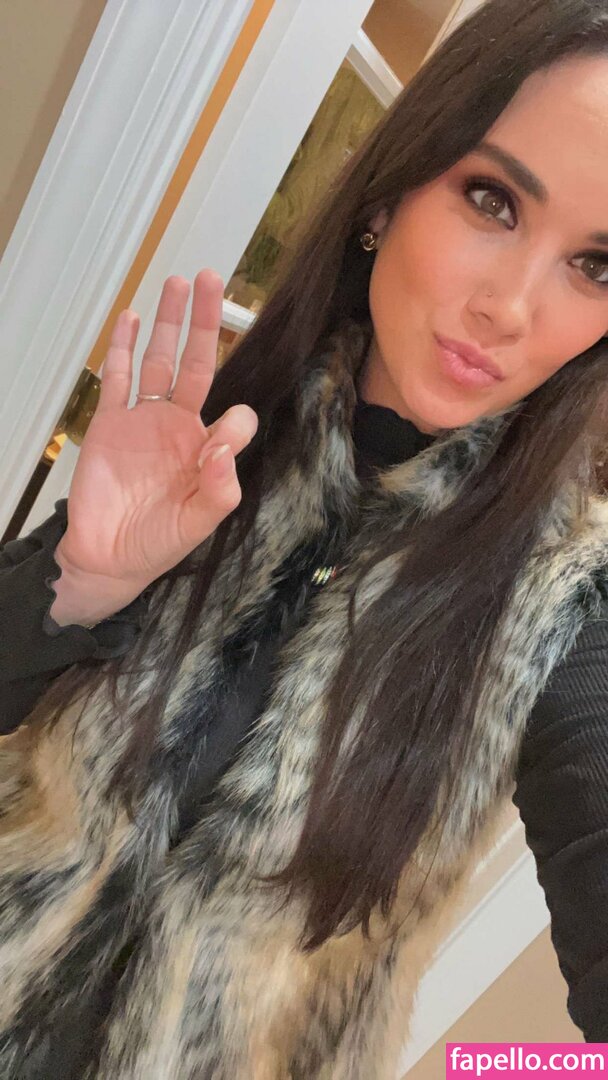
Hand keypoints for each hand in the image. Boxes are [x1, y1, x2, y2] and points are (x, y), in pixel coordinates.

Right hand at [56, 270, 257, 588]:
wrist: (107, 557)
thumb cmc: (158, 542)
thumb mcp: (200, 521)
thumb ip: (221, 484)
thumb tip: (230, 436)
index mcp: (205, 447)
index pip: (228, 411)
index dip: (232, 418)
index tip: (218, 441)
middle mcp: (177, 425)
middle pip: (194, 361)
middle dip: (203, 321)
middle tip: (210, 278)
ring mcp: (142, 419)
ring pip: (157, 359)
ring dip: (167, 322)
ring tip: (177, 282)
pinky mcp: (109, 423)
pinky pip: (118, 378)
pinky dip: (123, 348)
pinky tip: (132, 318)